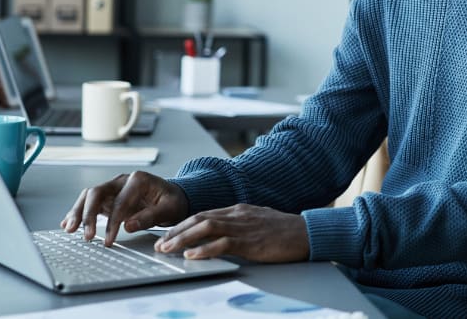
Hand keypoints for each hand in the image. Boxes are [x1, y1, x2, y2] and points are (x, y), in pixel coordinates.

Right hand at [61, 171, 188, 246]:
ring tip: (68, 229)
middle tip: (85, 235)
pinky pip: (89, 203)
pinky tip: (67, 224)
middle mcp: (122, 181)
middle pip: (97, 193)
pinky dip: (78, 212)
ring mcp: (113, 188)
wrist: (173, 197)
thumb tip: (128, 226)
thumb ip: (150, 216)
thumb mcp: (170, 208)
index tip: (108, 240)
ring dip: (77, 212)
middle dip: (88, 214)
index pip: (120, 202)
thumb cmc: (172, 201)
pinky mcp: (108, 198)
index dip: (112, 223)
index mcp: (138, 180)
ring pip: (88, 196)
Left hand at [154, 204, 309, 262]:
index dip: (183, 225)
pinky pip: (223, 243)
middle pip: (199, 219)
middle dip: (176, 231)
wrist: (307, 232)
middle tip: (160, 244)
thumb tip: (219, 236)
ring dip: (183, 239)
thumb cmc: (285, 230)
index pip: (204, 214)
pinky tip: (192, 256)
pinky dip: (204, 249)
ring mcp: (244, 227)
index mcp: (239, 210)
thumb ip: (239, 225)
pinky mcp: (252, 242)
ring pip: (206, 228)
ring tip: (167, 249)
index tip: (168, 235)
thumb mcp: (258, 222)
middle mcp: (238, 215)